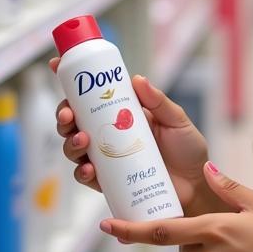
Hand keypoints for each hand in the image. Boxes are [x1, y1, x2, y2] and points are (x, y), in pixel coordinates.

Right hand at [50, 63, 231, 217]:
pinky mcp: (108, 182)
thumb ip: (158, 101)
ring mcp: (106, 158)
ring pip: (73, 147)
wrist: (196, 186)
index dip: (70, 80)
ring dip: (70, 142)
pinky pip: (85, 177)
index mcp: (121, 112)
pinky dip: (82, 172)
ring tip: (83, 140)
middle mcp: (108, 133)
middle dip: (63, 115)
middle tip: (69, 115)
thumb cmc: (188, 150)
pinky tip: (89, 169)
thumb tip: (137, 79)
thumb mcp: (176, 120)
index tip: (56, 65)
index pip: (91, 94)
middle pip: (73, 121)